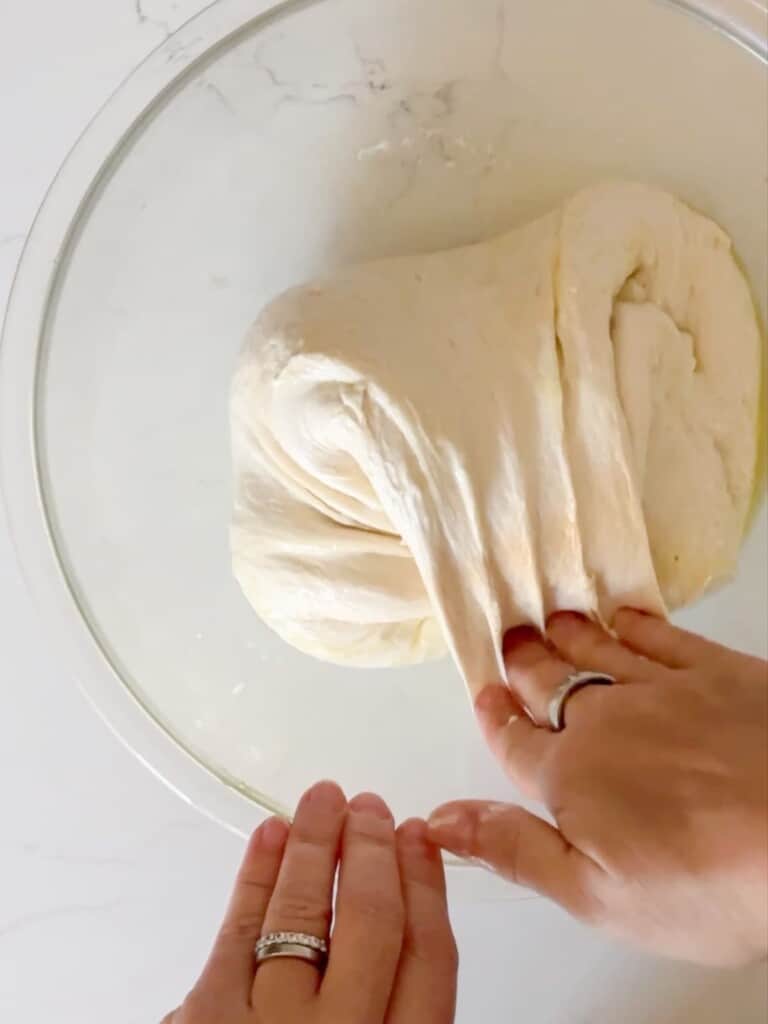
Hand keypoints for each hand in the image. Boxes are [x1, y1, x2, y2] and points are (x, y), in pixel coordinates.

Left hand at [163, 783, 456, 1023]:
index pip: (430, 961)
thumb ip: (401, 1023)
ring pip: (304, 917)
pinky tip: (269, 839)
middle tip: (370, 808)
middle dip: (372, 854)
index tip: (420, 840)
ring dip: (316, 848)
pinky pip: (236, 932)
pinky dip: (255, 879)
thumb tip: (415, 931)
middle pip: (372, 926)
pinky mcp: (204, 1021)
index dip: (427, 888)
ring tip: (322, 801)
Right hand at [427, 610, 767, 966]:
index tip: (484, 696)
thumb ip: (515, 850)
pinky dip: (636, 622)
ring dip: (570, 634)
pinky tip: (624, 614)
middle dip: (524, 663)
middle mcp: (605, 720)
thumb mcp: (598, 895)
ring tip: (551, 616)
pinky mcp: (718, 670)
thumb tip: (440, 819)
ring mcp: (662, 688)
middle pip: (549, 684)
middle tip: (509, 638)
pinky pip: (662, 635)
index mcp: (569, 776)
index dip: (496, 718)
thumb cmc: (709, 883)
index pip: (515, 741)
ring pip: (597, 650)